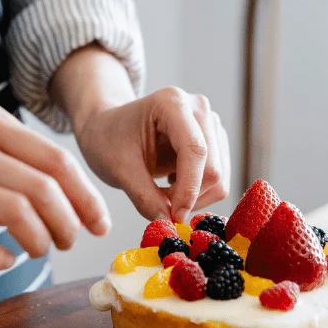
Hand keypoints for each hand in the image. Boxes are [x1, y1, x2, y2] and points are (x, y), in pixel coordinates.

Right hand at [0, 104, 109, 270]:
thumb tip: (81, 203)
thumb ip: (25, 162)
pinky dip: (0, 258)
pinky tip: (6, 259)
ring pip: (16, 213)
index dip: (87, 198)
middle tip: (68, 241)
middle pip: (43, 189)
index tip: (99, 225)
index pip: (58, 162)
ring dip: (40, 240)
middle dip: (68, 223)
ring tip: (40, 249)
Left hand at [74, 86, 230, 221]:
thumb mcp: (119, 169)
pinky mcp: (215, 142)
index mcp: (172, 103)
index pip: (195, 150)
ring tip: (162, 193)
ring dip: (194, 197)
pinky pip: (217, 181)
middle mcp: (199, 109)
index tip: (174, 216)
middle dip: (189, 196)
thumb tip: (168, 224)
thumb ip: (144, 197)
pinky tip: (172, 184)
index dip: (188, 189)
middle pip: (213, 168)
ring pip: (219, 178)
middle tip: (160, 206)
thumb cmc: (109, 140)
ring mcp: (210, 125)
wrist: (109, 129)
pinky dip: (196, 193)